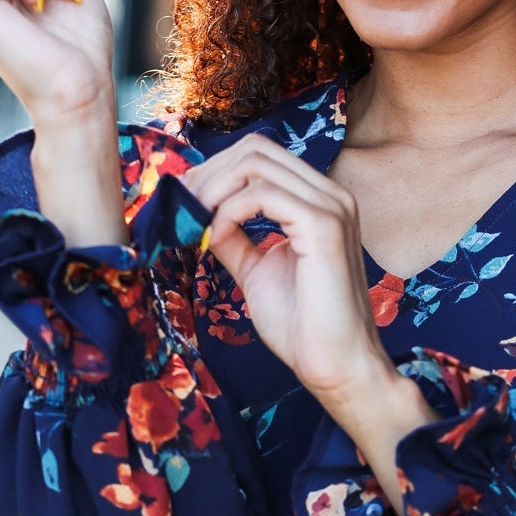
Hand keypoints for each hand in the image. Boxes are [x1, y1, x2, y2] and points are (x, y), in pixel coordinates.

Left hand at [182, 137, 434, 502]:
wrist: (336, 366)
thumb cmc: (304, 328)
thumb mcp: (256, 271)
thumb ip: (233, 239)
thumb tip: (199, 217)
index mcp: (320, 202)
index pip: (260, 157)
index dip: (215, 171)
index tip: (183, 202)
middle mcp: (331, 195)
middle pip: (256, 149)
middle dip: (208, 174)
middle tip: (179, 208)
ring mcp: (332, 207)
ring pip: (256, 164)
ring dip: (212, 190)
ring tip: (193, 224)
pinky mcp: (325, 226)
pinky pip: (262, 195)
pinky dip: (228, 212)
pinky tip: (215, 238)